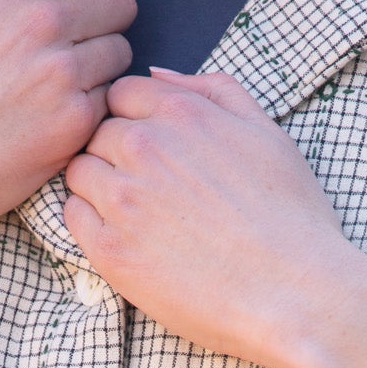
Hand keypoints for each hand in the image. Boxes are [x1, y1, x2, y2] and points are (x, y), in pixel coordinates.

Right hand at [0, 0, 134, 367]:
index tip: (84, 9)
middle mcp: (43, 19)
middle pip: (122, 4)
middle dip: (106, 26)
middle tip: (74, 54)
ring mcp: (62, 71)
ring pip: (121, 54)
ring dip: (101, 71)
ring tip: (58, 90)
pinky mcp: (74, 121)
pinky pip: (109, 102)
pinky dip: (90, 111)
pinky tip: (53, 121)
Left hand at [63, 70, 366, 367]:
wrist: (294, 292)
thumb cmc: (290, 217)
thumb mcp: (267, 132)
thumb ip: (213, 91)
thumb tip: (158, 75)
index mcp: (181, 114)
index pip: (121, 94)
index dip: (132, 119)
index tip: (152, 149)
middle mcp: (144, 148)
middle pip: (97, 133)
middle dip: (114, 153)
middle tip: (148, 189)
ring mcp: (123, 200)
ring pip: (79, 173)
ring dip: (97, 186)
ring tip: (136, 216)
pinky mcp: (111, 251)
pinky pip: (72, 218)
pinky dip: (89, 222)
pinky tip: (125, 237)